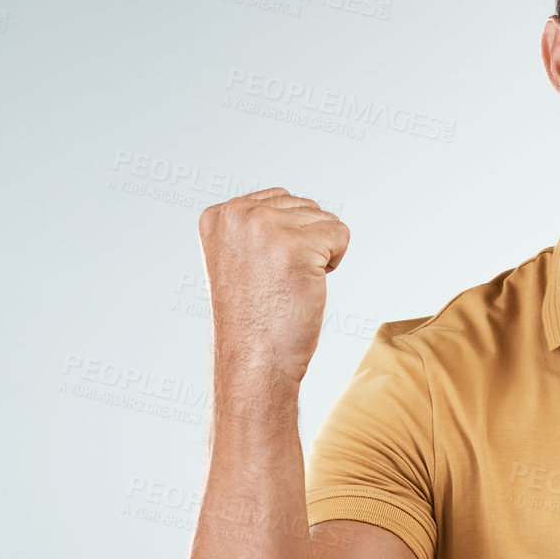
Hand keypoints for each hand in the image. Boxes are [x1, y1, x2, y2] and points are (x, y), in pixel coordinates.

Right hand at [197, 187, 350, 385]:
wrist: (254, 359)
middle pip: (305, 207)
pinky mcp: (296, 246)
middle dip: (306, 243)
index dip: (287, 238)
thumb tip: (293, 203)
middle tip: (278, 282)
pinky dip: (335, 262)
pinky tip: (307, 285)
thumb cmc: (253, 317)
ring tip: (290, 284)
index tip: (263, 271)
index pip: (280, 199)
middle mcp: (237, 214)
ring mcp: (265, 227)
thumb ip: (255, 225)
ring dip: (320, 254)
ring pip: (326, 220)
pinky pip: (341, 235)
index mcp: (218, 215)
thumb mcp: (239, 257)